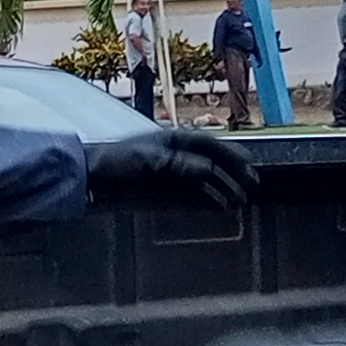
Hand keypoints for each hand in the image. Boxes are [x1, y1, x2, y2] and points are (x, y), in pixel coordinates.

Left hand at [82, 125, 255, 211]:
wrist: (92, 176)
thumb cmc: (117, 161)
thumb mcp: (150, 161)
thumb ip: (181, 165)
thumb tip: (209, 169)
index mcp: (175, 139)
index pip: (212, 145)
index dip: (232, 157)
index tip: (250, 169)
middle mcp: (177, 152)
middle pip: (213, 161)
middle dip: (234, 172)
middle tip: (253, 185)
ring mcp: (171, 169)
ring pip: (206, 178)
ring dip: (224, 188)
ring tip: (240, 201)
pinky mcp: (164, 186)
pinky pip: (193, 191)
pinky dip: (208, 198)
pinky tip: (219, 206)